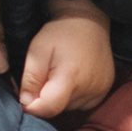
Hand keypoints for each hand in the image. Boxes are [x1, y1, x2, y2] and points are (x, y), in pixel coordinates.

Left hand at [19, 0, 114, 117]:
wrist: (89, 21)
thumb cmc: (60, 33)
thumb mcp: (37, 50)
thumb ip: (30, 78)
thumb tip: (25, 104)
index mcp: (71, 77)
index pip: (49, 108)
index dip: (33, 106)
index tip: (27, 95)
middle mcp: (90, 88)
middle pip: (59, 109)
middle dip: (46, 98)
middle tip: (45, 75)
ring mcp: (100, 90)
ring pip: (70, 107)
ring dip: (60, 97)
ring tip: (60, 73)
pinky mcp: (105, 90)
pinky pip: (82, 104)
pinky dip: (73, 96)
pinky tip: (72, 78)